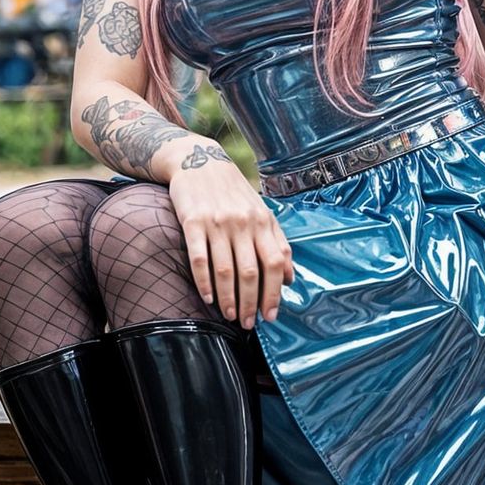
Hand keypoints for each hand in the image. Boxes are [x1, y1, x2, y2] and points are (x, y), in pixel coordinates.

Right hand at [167, 144, 293, 329]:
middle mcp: (242, 222)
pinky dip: (204, 283)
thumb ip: (278, 243)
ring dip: (229, 298)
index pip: (275, 263)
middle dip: (251, 303)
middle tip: (248, 323)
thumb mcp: (262, 211)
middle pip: (251, 272)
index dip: (274, 293)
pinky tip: (207, 298)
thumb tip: (291, 278)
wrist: (199, 161)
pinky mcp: (192, 222)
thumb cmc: (234, 191)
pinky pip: (199, 259)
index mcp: (263, 221)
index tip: (271, 315)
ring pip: (225, 270)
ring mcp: (217, 222)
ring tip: (230, 315)